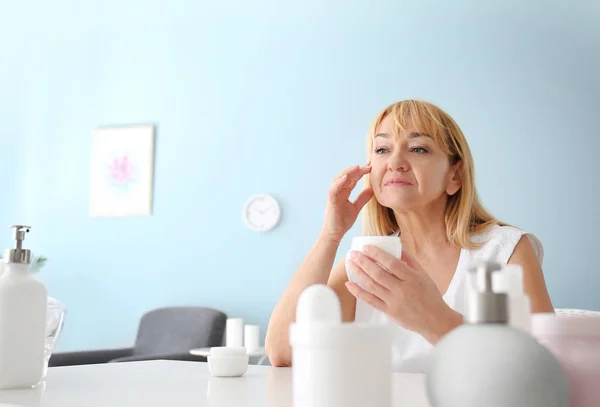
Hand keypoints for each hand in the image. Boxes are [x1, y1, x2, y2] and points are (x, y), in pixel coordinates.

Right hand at [321, 163, 373, 242]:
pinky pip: (333, 189)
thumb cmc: (342, 221)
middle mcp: (338, 191)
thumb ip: (362, 198)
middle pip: (346, 176)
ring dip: (348, 172)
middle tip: (368, 164)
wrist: (335, 233)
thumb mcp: (356, 208)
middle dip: (357, 169)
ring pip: (339, 178)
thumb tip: (371, 189)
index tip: (371, 166)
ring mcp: (334, 195)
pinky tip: (347, 177)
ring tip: (358, 167)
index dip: (361, 171)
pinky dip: (339, 182)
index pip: (352, 178)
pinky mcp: (331, 201)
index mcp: (344, 192)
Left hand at [345, 245, 461, 343]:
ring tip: (350, 263)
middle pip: (378, 273)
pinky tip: (349, 284)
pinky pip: (370, 301)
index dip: (377, 254)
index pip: (391, 263)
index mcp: (412, 278)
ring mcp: (394, 302)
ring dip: (358, 273)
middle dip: (363, 261)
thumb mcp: (424, 275)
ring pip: (372, 285)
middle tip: (352, 253)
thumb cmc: (430, 296)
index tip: (366, 247)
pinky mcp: (389, 312)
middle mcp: (402, 290)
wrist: (435, 321)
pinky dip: (358, 292)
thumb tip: (397, 247)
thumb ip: (410, 260)